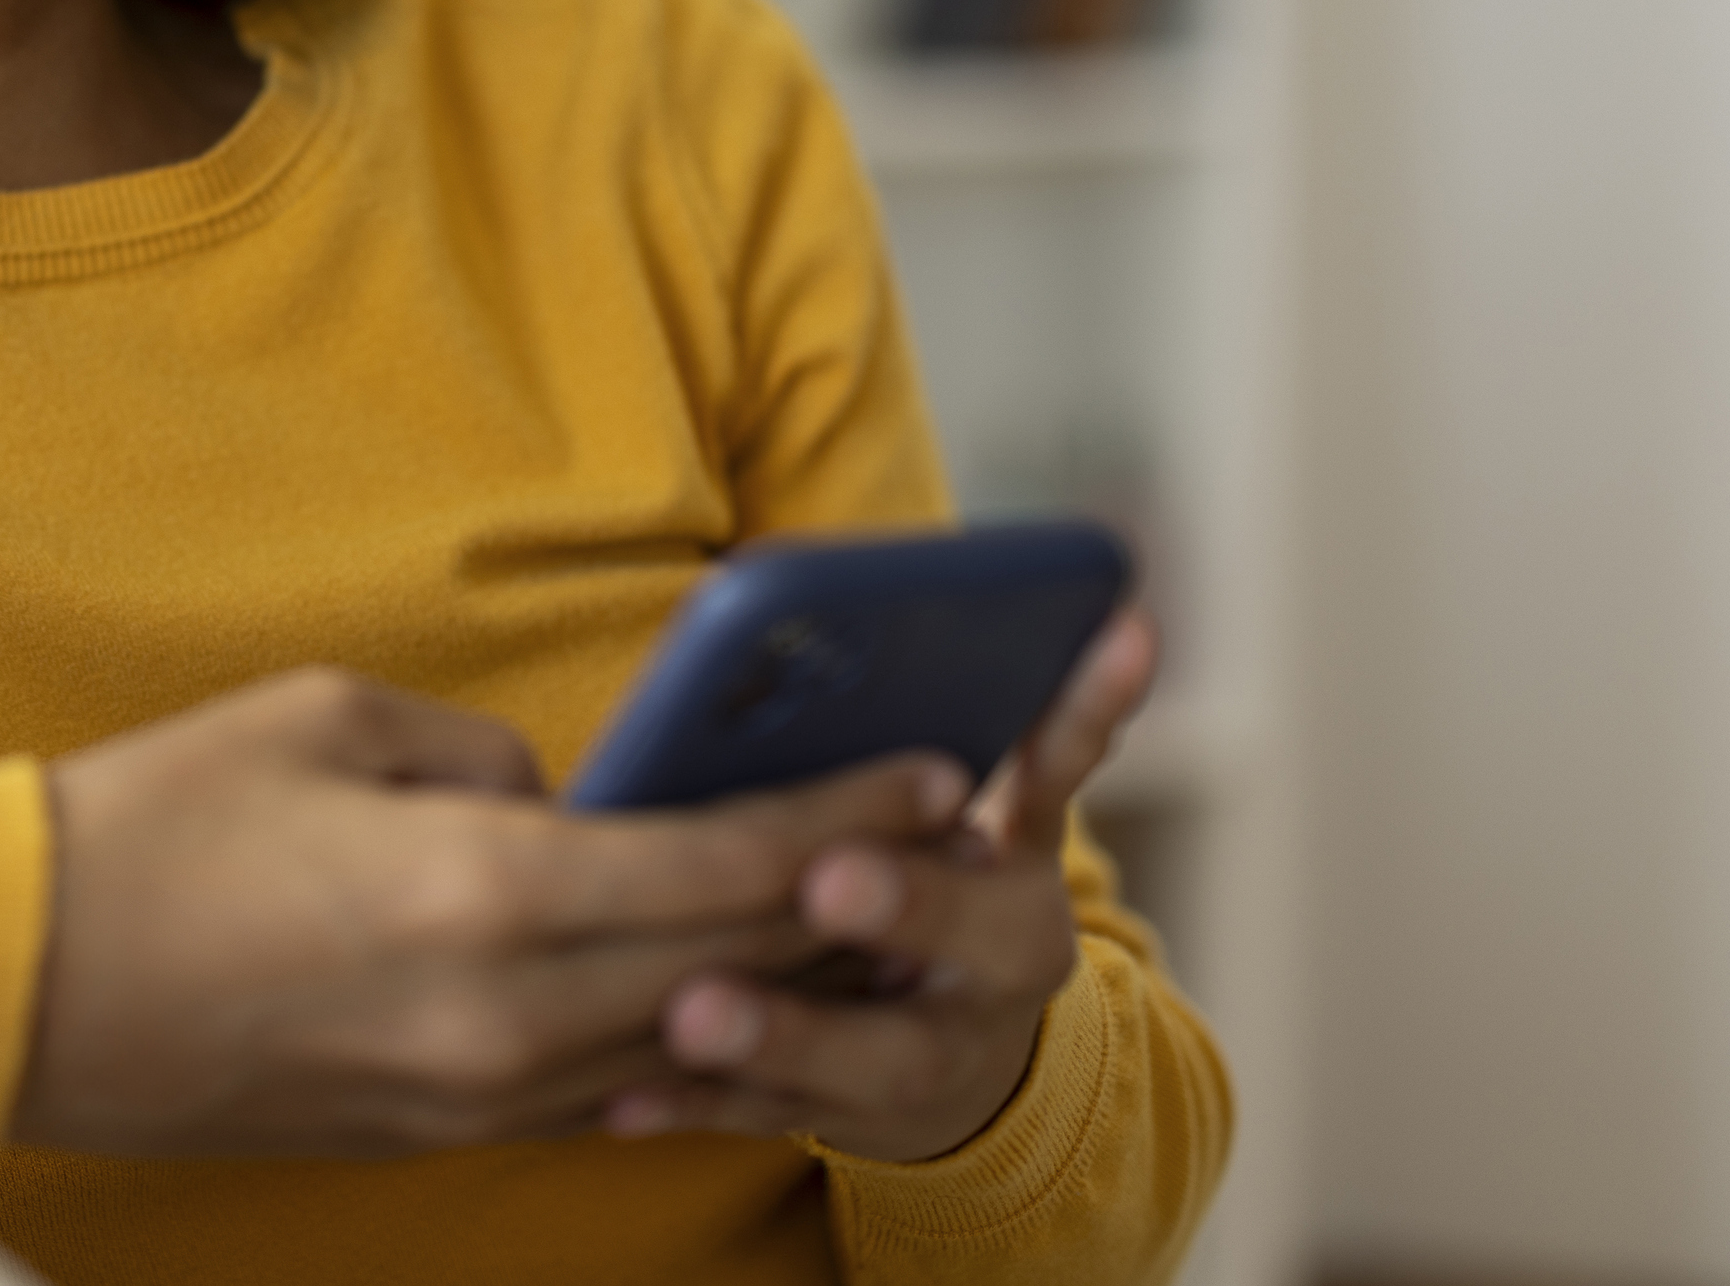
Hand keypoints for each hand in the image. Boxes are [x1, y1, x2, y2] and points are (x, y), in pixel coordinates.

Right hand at [13, 667, 975, 1157]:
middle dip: (844, 897)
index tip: (935, 774)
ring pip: (670, 1037)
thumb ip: (475, 756)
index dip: (845, 818)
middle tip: (935, 843)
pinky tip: (702, 994)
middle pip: (729, 961)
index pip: (722, 863)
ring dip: (768, 978)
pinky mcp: (423, 1131)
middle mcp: (499, 1015)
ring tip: (846, 914)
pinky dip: (661, 1035)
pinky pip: (588, 1087)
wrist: (16, 981)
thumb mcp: (326, 722)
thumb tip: (552, 797)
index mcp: (483, 891)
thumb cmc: (153, 824)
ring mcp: (464, 1093)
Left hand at [600, 610, 1159, 1163]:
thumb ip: (1014, 718)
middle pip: (977, 941)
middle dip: (910, 904)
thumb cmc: (940, 877)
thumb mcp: (993, 800)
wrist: (968, 1052)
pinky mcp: (858, 1116)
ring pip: (875, 1055)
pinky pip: (775, 1117)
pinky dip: (700, 1106)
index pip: (1056, 781)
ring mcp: (940, 1051)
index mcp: (1033, 857)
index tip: (1008, 706)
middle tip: (827, 876)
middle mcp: (1005, 962)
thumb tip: (1106, 611)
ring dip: (783, 1031)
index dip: (1064, 726)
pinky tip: (623, 1102)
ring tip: (693, 1011)